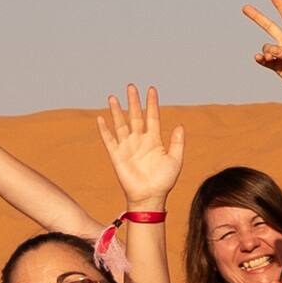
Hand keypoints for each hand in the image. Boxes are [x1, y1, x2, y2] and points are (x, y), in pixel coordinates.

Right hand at [93, 86, 181, 209]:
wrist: (150, 196)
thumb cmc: (164, 180)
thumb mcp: (176, 159)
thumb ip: (177, 142)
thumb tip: (180, 125)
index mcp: (154, 140)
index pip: (152, 116)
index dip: (152, 103)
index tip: (152, 89)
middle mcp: (140, 140)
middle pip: (135, 116)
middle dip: (133, 101)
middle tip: (131, 86)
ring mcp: (127, 146)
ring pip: (120, 124)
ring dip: (116, 111)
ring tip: (112, 97)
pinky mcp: (117, 155)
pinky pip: (109, 140)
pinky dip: (104, 129)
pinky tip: (100, 118)